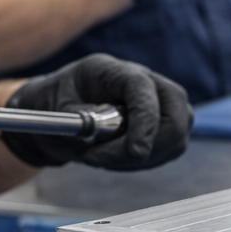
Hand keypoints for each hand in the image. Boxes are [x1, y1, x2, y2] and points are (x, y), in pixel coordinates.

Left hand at [1, 55, 191, 170]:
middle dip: (153, 143)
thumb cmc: (52, 109)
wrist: (54, 116)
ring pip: (178, 132)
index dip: (145, 120)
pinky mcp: (164, 123)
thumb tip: (109, 132)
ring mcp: (157, 101)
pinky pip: (172, 146)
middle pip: (177, 109)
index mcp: (110, 70)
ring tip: (105, 158)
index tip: (136, 151)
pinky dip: (149, 160)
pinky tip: (119, 159)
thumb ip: (82, 121)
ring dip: (146, 157)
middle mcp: (142, 80)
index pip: (142, 87)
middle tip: (110, 160)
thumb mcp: (55, 114)